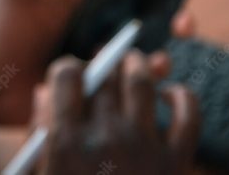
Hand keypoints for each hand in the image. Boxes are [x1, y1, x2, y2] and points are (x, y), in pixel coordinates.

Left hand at [0, 0, 195, 124]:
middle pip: (145, 28)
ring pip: (142, 59)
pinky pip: (127, 89)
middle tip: (180, 23)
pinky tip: (134, 74)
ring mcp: (96, 65)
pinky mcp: (94, 92)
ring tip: (155, 55)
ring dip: (158, 55)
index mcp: (81, 8)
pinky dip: (140, 83)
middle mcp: (94, 35)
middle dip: (171, 23)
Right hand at [34, 52, 199, 174]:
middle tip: (104, 68)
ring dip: (138, 65)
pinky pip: (188, 112)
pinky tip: (170, 94)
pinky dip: (182, 95)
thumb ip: (40, 130)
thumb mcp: (42, 171)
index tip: (73, 75)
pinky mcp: (176, 161)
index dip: (69, 68)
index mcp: (66, 140)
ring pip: (143, 82)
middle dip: (103, 65)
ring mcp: (143, 147)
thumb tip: (47, 92)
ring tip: (135, 63)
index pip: (67, 74)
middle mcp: (105, 136)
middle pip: (105, 74)